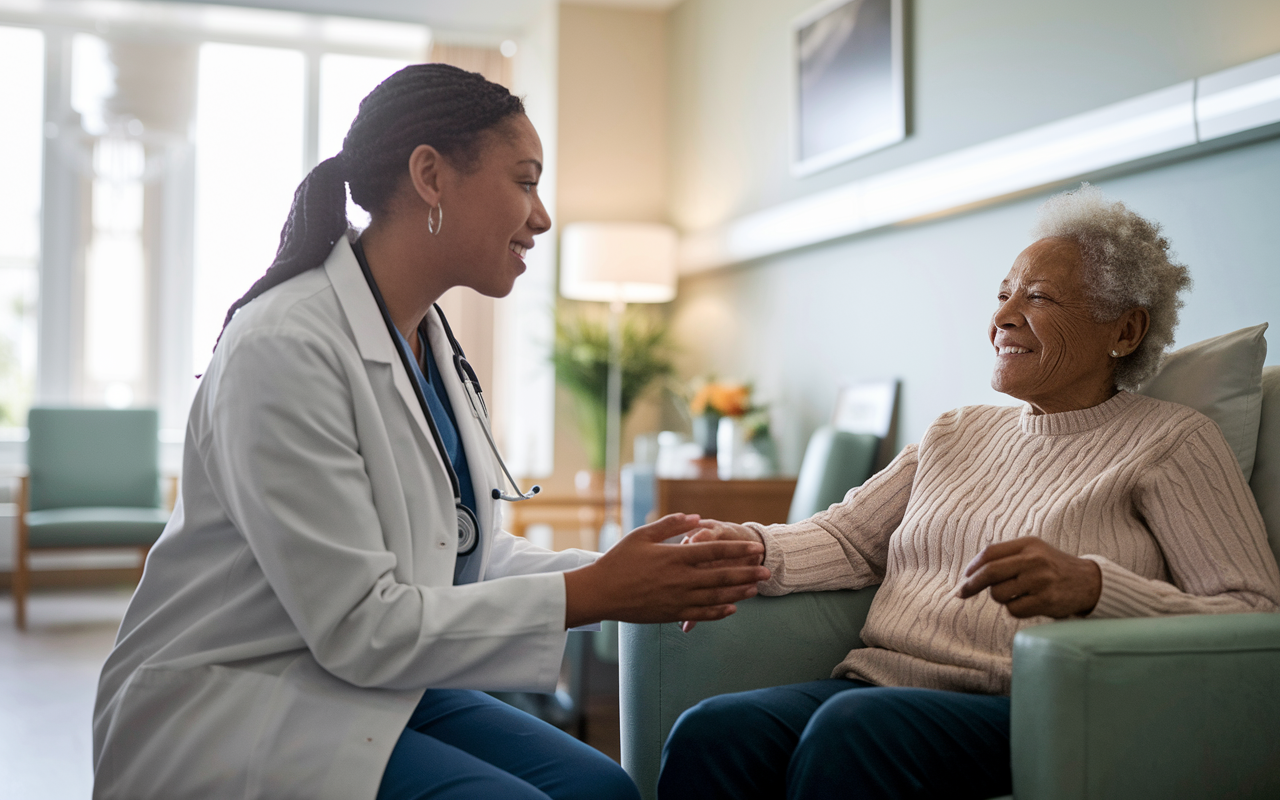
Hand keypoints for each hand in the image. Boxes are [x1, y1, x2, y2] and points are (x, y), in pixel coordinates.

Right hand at [563, 514, 770, 628]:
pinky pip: (702, 614)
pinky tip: (732, 609)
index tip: (754, 547)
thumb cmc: (618, 560)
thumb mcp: (642, 535)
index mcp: (674, 557)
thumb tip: (696, 517)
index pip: (714, 551)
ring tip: (756, 588)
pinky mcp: (672, 614)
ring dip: (739, 592)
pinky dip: (719, 611)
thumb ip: (671, 525)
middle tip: (767, 570)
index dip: (737, 549)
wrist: (600, 593)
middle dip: (747, 572)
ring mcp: (678, 599)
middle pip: (722, 575)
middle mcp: (680, 579)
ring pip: (716, 596)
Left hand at [956, 536, 1101, 618]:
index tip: (965, 576)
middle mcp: (1034, 560)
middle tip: (962, 592)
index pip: (990, 553)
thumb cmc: (1053, 567)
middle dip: (971, 584)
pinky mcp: (1046, 601)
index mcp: (1028, 545)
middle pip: (990, 573)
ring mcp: (1040, 581)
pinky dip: (1014, 609)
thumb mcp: (1034, 551)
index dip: (973, 566)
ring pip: (999, 594)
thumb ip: (1006, 556)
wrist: (1090, 582)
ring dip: (1000, 597)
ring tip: (1016, 594)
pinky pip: (1013, 609)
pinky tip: (1028, 603)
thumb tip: (971, 573)